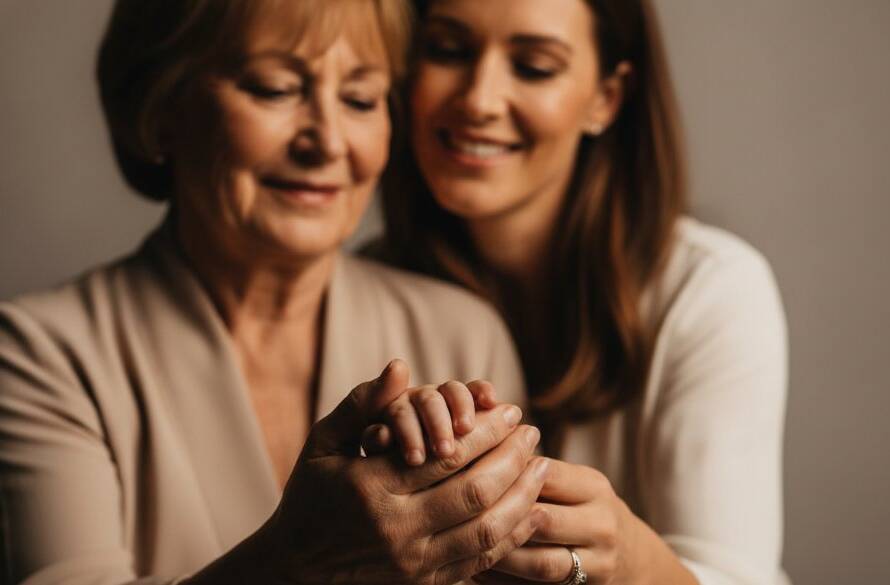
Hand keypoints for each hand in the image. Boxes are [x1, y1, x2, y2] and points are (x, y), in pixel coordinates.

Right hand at [263, 360, 551, 584]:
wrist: (294, 572)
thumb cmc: (310, 499)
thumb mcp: (321, 445)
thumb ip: (362, 405)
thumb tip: (400, 368)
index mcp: (370, 487)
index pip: (446, 454)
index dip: (486, 430)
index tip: (509, 410)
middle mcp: (395, 528)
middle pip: (475, 491)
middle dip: (513, 457)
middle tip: (532, 433)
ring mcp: (412, 563)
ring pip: (486, 529)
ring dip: (522, 495)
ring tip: (541, 466)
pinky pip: (481, 561)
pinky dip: (512, 534)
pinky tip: (528, 509)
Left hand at [474, 459, 642, 584]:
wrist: (630, 556)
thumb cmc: (583, 508)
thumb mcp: (573, 483)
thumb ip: (534, 470)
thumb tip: (475, 447)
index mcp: (593, 487)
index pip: (544, 475)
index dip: (501, 473)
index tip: (463, 471)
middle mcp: (602, 523)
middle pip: (541, 520)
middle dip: (496, 516)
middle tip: (454, 510)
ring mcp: (598, 563)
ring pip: (539, 562)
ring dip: (496, 555)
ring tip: (459, 544)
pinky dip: (502, 582)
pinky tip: (474, 569)